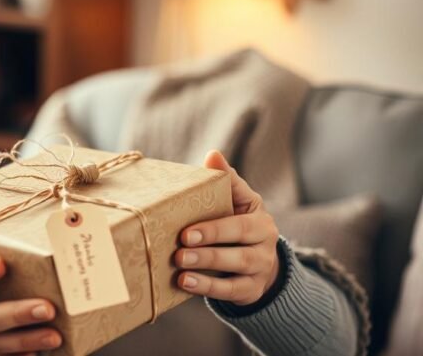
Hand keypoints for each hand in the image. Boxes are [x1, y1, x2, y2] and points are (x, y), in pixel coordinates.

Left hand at [174, 151, 280, 305]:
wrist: (260, 263)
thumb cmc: (238, 223)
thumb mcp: (238, 201)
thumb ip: (226, 181)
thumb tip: (213, 155)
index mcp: (259, 219)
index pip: (239, 222)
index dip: (213, 227)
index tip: (186, 231)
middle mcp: (265, 244)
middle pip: (238, 245)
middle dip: (209, 246)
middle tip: (180, 248)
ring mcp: (260, 268)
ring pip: (235, 267)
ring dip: (206, 267)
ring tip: (180, 266)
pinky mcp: (251, 289)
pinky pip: (231, 291)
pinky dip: (208, 288)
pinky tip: (185, 283)